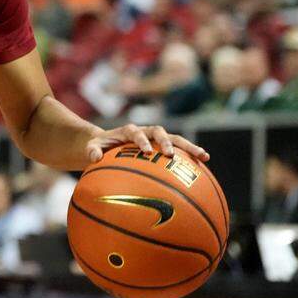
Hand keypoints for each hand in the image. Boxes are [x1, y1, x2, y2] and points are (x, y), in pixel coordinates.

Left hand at [85, 123, 209, 163]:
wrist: (108, 144)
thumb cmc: (100, 147)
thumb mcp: (93, 147)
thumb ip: (92, 150)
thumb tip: (94, 158)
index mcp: (128, 131)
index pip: (135, 132)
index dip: (141, 140)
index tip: (146, 151)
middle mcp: (145, 132)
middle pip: (159, 132)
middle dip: (166, 142)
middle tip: (171, 155)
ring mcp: (156, 139)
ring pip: (175, 139)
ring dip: (189, 147)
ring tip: (204, 156)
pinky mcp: (164, 147)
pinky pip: (179, 151)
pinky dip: (191, 157)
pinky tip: (204, 167)